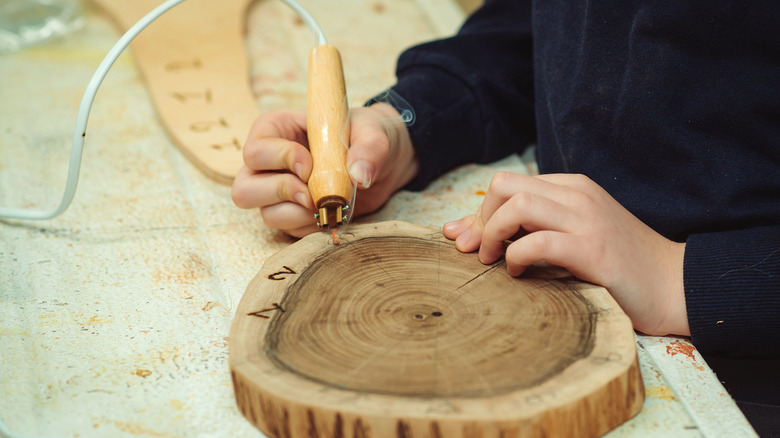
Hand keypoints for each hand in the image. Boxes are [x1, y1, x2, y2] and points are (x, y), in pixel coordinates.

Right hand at [231, 103, 418, 236]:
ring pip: (266, 214)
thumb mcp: (373, 132)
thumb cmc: (368, 135)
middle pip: (245, 189)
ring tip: (327, 204)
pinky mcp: (294, 216)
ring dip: (298, 214)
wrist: (384, 163)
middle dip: (281, 192)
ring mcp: (278, 194)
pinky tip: (332, 213)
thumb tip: (359, 176)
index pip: (256, 150)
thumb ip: (370, 148)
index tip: (311, 165)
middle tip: (313, 193)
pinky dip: (312, 227)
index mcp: (277, 131)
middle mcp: (269, 165)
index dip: (280, 160)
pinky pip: (291, 231)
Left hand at [442, 172, 688, 335]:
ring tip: (493, 260)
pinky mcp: (593, 249)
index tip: (466, 241)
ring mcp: (586, 219)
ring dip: (493, 234)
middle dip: (480, 218)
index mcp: (571, 187)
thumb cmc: (617, 265)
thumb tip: (458, 232)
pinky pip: (537, 241)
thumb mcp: (569, 237)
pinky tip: (518, 273)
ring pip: (517, 205)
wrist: (675, 285)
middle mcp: (577, 195)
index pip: (507, 183)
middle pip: (504, 185)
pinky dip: (516, 256)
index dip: (480, 212)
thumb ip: (525, 229)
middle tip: (479, 251)